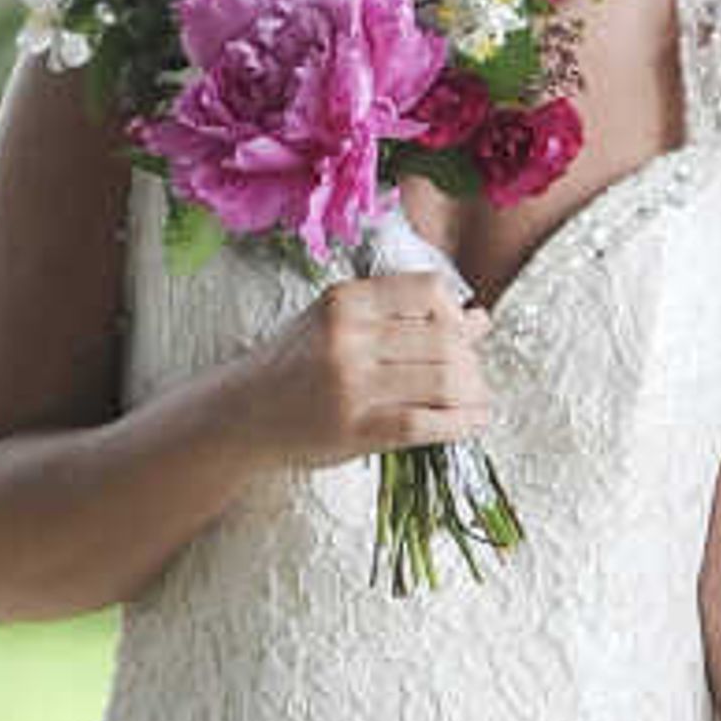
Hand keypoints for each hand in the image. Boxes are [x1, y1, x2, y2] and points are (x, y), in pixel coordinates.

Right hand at [243, 264, 487, 472]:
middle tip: (473, 373)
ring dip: (472, 391)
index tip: (461, 331)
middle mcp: (349, 336)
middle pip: (443, 339)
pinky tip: (474, 422)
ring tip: (476, 398)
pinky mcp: (357, 428)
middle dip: (470, 358)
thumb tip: (479, 319)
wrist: (241, 413)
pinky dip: (461, 423)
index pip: (428, 292)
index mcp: (345, 300)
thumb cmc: (294, 365)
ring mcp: (353, 384)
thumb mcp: (336, 322)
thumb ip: (400, 317)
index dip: (456, 313)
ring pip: (442, 380)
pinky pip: (427, 422)